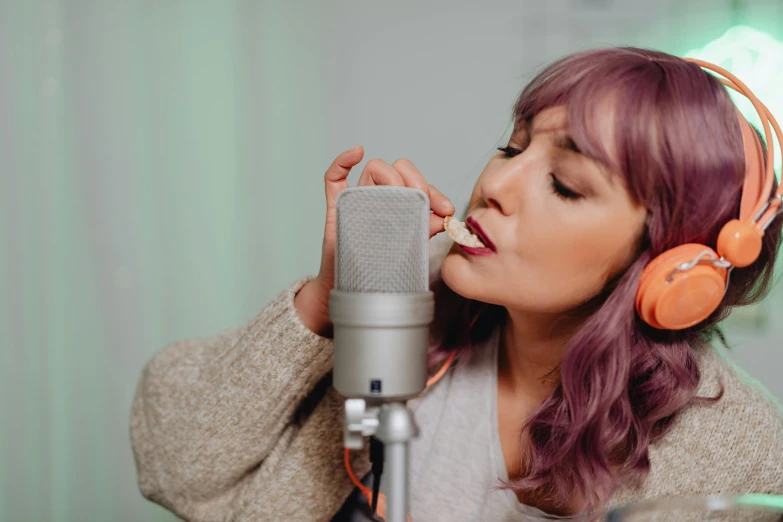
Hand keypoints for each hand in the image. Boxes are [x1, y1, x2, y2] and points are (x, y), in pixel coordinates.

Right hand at [294, 147, 454, 335]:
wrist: (357, 292)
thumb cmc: (383, 268)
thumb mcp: (410, 248)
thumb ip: (426, 230)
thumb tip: (443, 217)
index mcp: (398, 204)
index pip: (416, 184)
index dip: (434, 192)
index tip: (447, 209)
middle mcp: (379, 197)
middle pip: (397, 169)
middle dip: (415, 180)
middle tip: (424, 201)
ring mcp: (358, 199)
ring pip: (374, 168)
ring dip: (391, 176)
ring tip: (399, 194)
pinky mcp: (337, 207)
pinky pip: (333, 176)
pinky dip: (343, 159)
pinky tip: (358, 152)